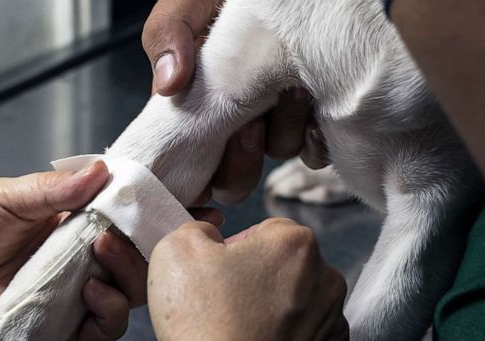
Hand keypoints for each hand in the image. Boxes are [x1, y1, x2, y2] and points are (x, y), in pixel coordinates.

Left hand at [0, 162, 147, 340]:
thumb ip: (52, 188)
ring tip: (102, 255)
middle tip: (113, 233)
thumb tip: (102, 171)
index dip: (136, 209)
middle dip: (135, 243)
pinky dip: (110, 309)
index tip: (137, 200)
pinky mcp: (67, 329)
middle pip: (133, 255)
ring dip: (127, 272)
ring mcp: (76, 294)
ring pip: (129, 290)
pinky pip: (108, 327)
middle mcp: (80, 258)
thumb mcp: (4, 198)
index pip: (119, 216)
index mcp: (69, 222)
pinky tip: (89, 292)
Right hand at [142, 0, 329, 203]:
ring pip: (275, 156)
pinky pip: (313, 150)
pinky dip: (315, 140)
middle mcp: (233, 117)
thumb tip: (167, 85)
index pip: (187, 165)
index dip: (194, 176)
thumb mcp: (186, 3)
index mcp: (195, 104)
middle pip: (231, 179)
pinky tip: (317, 116)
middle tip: (250, 123)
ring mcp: (273, 117)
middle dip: (241, 158)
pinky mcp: (312, 113)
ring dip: (284, 132)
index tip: (209, 151)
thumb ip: (167, 35)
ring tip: (290, 91)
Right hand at [148, 219, 348, 340]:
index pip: (263, 233)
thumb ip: (196, 231)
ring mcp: (334, 331)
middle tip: (219, 313)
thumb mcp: (176, 249)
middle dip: (255, 289)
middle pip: (284, 276)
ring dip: (271, 326)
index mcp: (296, 245)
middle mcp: (327, 283)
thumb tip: (207, 239)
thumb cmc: (204, 321)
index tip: (211, 280)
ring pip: (297, 318)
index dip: (231, 254)